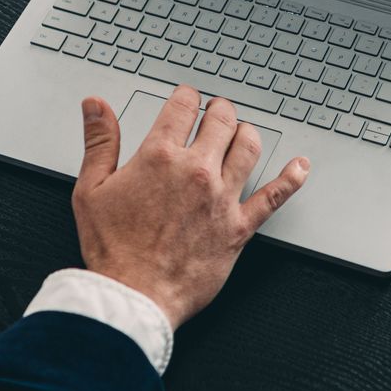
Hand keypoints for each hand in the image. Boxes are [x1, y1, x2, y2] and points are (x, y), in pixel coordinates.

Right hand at [72, 85, 309, 327]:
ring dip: (247, 132)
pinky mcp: (239, 227)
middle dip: (219, 110)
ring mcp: (222, 198)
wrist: (134, 294)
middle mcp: (196, 171)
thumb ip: (98, 141)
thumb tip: (96, 106)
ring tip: (242, 132)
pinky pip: (275, 196)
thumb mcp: (91, 188)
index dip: (187, 96)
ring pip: (249, 147)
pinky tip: (300, 166)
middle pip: (222, 120)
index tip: (187, 97)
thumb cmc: (112, 249)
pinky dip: (292, 178)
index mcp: (160, 156)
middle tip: (216, 112)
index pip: (183, 106)